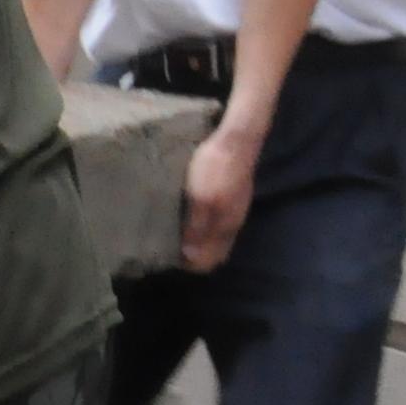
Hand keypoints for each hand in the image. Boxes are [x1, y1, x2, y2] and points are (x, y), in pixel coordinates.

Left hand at [180, 123, 259, 272]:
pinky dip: (204, 227)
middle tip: (169, 247)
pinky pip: (219, 223)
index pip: (209, 261)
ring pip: (217, 238)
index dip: (190, 264)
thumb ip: (197, 229)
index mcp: (225, 228)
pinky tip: (190, 218)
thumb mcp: (201, 199)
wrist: (237, 140)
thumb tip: (190, 258)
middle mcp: (233, 224)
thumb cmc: (214, 169)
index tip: (169, 257)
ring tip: (175, 234)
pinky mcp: (233, 198)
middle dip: (194, 256)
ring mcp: (235, 211)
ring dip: (199, 241)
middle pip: (214, 252)